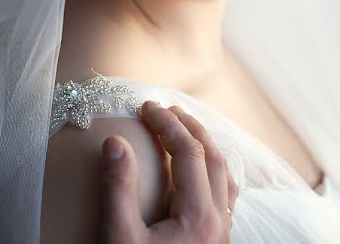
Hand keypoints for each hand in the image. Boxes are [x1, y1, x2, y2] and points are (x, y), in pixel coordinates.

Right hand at [99, 102, 237, 243]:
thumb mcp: (120, 238)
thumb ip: (119, 189)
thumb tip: (115, 141)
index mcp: (199, 217)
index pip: (189, 153)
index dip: (168, 125)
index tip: (146, 108)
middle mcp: (218, 223)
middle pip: (214, 159)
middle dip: (190, 128)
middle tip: (166, 110)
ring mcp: (221, 235)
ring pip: (224, 177)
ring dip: (205, 148)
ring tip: (184, 132)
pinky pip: (223, 197)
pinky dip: (211, 173)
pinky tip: (195, 174)